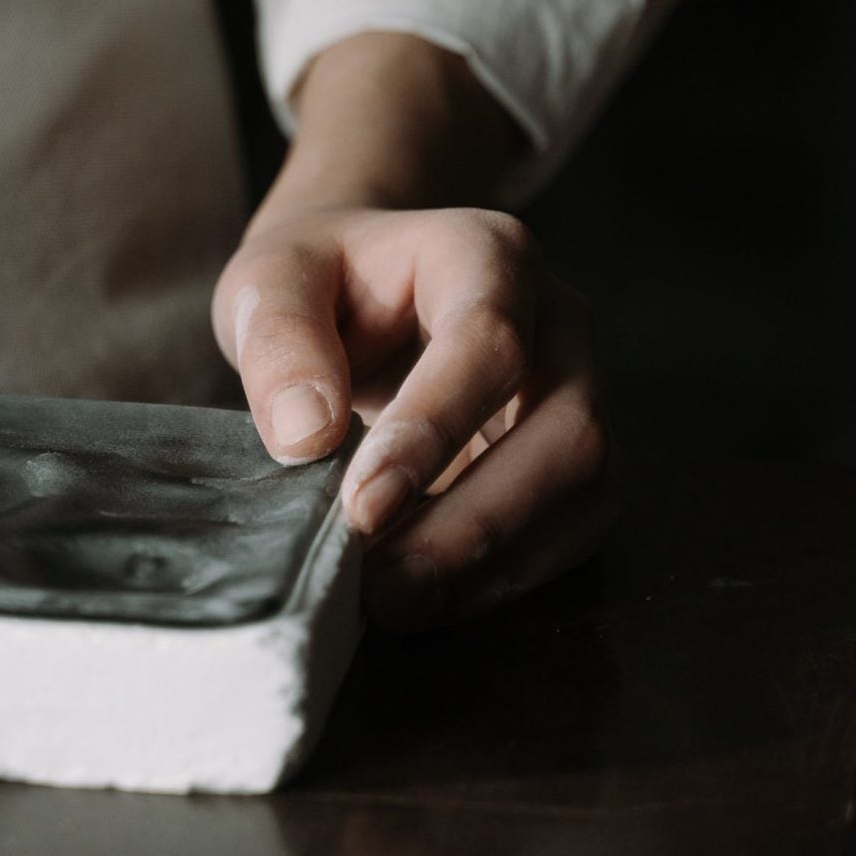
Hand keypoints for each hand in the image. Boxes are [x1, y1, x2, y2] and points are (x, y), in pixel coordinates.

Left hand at [212, 198, 615, 630]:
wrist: (358, 285)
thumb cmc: (320, 280)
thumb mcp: (269, 280)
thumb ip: (279, 340)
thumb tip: (306, 436)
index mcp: (486, 254)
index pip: (489, 343)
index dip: (434, 429)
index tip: (361, 506)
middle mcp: (555, 320)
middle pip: (567, 428)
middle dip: (478, 523)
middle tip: (380, 585)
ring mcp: (576, 389)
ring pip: (586, 487)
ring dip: (495, 561)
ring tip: (396, 601)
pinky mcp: (572, 456)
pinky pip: (575, 527)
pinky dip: (507, 576)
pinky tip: (431, 597)